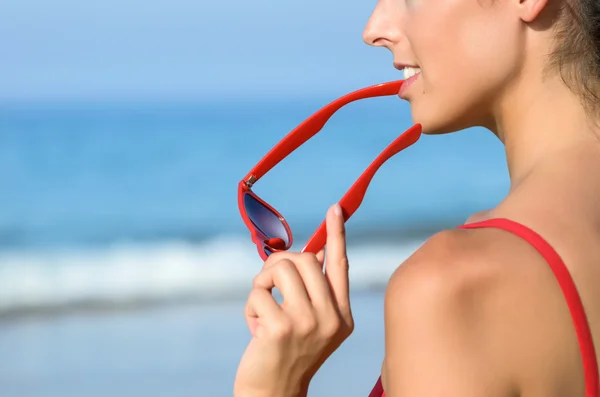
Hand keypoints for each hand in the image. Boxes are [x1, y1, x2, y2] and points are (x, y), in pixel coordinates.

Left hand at [234, 203, 353, 396]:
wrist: (274, 394)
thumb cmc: (288, 353)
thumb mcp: (312, 324)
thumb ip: (314, 291)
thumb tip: (309, 252)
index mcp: (342, 316)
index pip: (340, 265)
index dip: (337, 234)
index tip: (335, 208)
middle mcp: (331, 318)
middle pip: (305, 260)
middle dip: (279, 261)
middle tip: (268, 280)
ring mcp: (307, 323)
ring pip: (281, 268)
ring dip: (263, 281)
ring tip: (262, 303)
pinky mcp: (280, 328)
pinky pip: (258, 291)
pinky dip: (251, 304)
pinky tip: (255, 327)